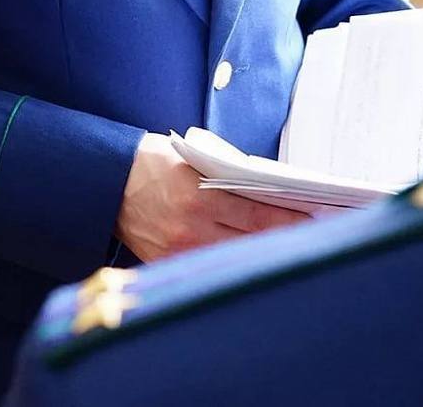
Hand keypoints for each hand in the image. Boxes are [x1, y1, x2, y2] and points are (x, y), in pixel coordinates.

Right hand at [115, 132, 310, 261]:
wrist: (106, 182)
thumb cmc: (152, 163)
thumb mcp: (193, 158)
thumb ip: (227, 175)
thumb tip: (270, 191)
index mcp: (198, 195)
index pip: (258, 212)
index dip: (291, 218)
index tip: (316, 217)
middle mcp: (190, 226)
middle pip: (253, 238)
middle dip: (286, 235)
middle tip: (316, 232)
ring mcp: (179, 249)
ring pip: (235, 255)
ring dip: (264, 251)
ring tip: (290, 246)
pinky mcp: (168, 262)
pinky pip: (208, 264)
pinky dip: (232, 260)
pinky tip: (252, 257)